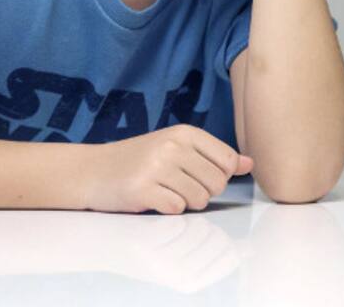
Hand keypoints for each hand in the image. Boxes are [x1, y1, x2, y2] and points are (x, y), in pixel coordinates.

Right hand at [86, 124, 253, 213]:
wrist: (94, 170)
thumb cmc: (140, 160)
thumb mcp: (177, 149)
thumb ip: (214, 156)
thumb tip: (249, 163)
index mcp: (184, 133)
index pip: (227, 161)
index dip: (218, 176)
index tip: (197, 174)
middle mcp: (172, 146)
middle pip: (217, 183)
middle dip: (202, 192)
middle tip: (177, 185)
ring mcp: (156, 167)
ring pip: (199, 200)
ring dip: (184, 202)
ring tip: (164, 190)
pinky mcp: (142, 189)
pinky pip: (176, 209)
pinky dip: (167, 209)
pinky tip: (152, 198)